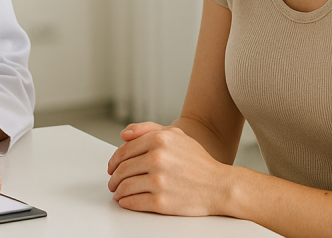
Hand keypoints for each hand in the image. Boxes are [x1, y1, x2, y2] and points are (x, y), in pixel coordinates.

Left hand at [107, 121, 231, 215]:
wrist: (219, 186)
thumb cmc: (198, 161)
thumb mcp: (175, 135)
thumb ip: (147, 129)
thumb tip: (124, 134)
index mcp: (159, 140)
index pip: (124, 150)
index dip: (114, 160)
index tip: (112, 167)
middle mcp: (157, 158)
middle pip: (122, 169)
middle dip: (113, 178)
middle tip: (112, 182)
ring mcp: (158, 181)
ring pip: (125, 186)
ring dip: (117, 191)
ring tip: (118, 193)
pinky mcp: (161, 202)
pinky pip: (133, 202)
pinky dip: (126, 202)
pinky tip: (126, 201)